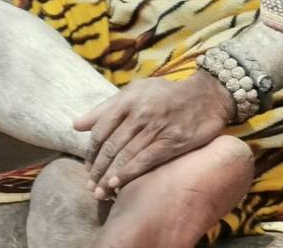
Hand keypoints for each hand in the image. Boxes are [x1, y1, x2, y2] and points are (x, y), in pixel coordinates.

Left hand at [73, 71, 233, 198]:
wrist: (205, 96)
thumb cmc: (166, 94)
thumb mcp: (136, 91)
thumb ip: (106, 108)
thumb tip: (77, 125)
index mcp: (128, 99)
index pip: (101, 129)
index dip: (91, 151)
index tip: (88, 166)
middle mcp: (139, 113)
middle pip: (111, 145)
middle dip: (97, 168)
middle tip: (90, 185)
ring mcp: (155, 128)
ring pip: (125, 156)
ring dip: (109, 176)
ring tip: (99, 191)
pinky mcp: (170, 142)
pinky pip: (144, 161)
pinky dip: (128, 174)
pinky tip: (117, 184)